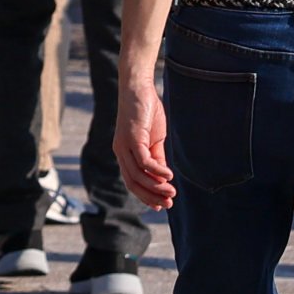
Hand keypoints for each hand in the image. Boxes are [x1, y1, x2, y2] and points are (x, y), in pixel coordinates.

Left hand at [118, 70, 172, 209]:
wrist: (138, 87)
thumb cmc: (146, 112)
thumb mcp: (153, 139)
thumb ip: (157, 157)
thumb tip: (164, 177)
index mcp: (125, 154)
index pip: (133, 182)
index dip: (146, 196)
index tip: (162, 206)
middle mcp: (121, 152)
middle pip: (133, 183)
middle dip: (151, 196)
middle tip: (169, 204)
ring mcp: (124, 145)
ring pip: (138, 175)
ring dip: (156, 187)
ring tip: (172, 192)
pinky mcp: (132, 137)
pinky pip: (144, 161)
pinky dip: (156, 171)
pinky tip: (169, 176)